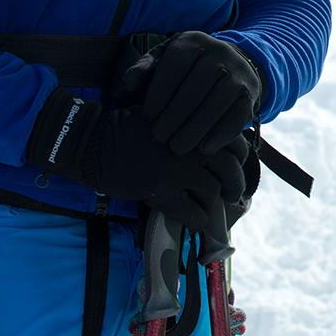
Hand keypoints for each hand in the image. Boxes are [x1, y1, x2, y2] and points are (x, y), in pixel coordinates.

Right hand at [26, 89, 242, 231]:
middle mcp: (191, 146)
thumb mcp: (165, 113)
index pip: (234, 143)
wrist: (95, 143)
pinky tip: (199, 221)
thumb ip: (192, 124)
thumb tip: (216, 142)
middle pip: (231, 169)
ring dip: (217, 204)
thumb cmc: (129, 126)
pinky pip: (192, 212)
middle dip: (236, 184)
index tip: (237, 167)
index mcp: (195, 124)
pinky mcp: (162, 191)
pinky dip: (199, 220)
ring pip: (213, 191)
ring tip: (215, 209)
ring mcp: (177, 169)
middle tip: (234, 195)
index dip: (240, 159)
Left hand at [122, 31, 262, 154]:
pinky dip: (222, 133)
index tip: (147, 117)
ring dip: (197, 128)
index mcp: (193, 41)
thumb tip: (127, 85)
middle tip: (159, 137)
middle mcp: (219, 51)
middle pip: (197, 85)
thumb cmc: (184, 69)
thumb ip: (144, 71)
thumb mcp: (162, 62)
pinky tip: (205, 149)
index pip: (176, 65)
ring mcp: (239, 72)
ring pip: (219, 101)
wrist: (229, 66)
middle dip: (175, 115)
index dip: (160, 92)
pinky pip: (239, 114)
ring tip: (178, 148)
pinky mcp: (250, 92)